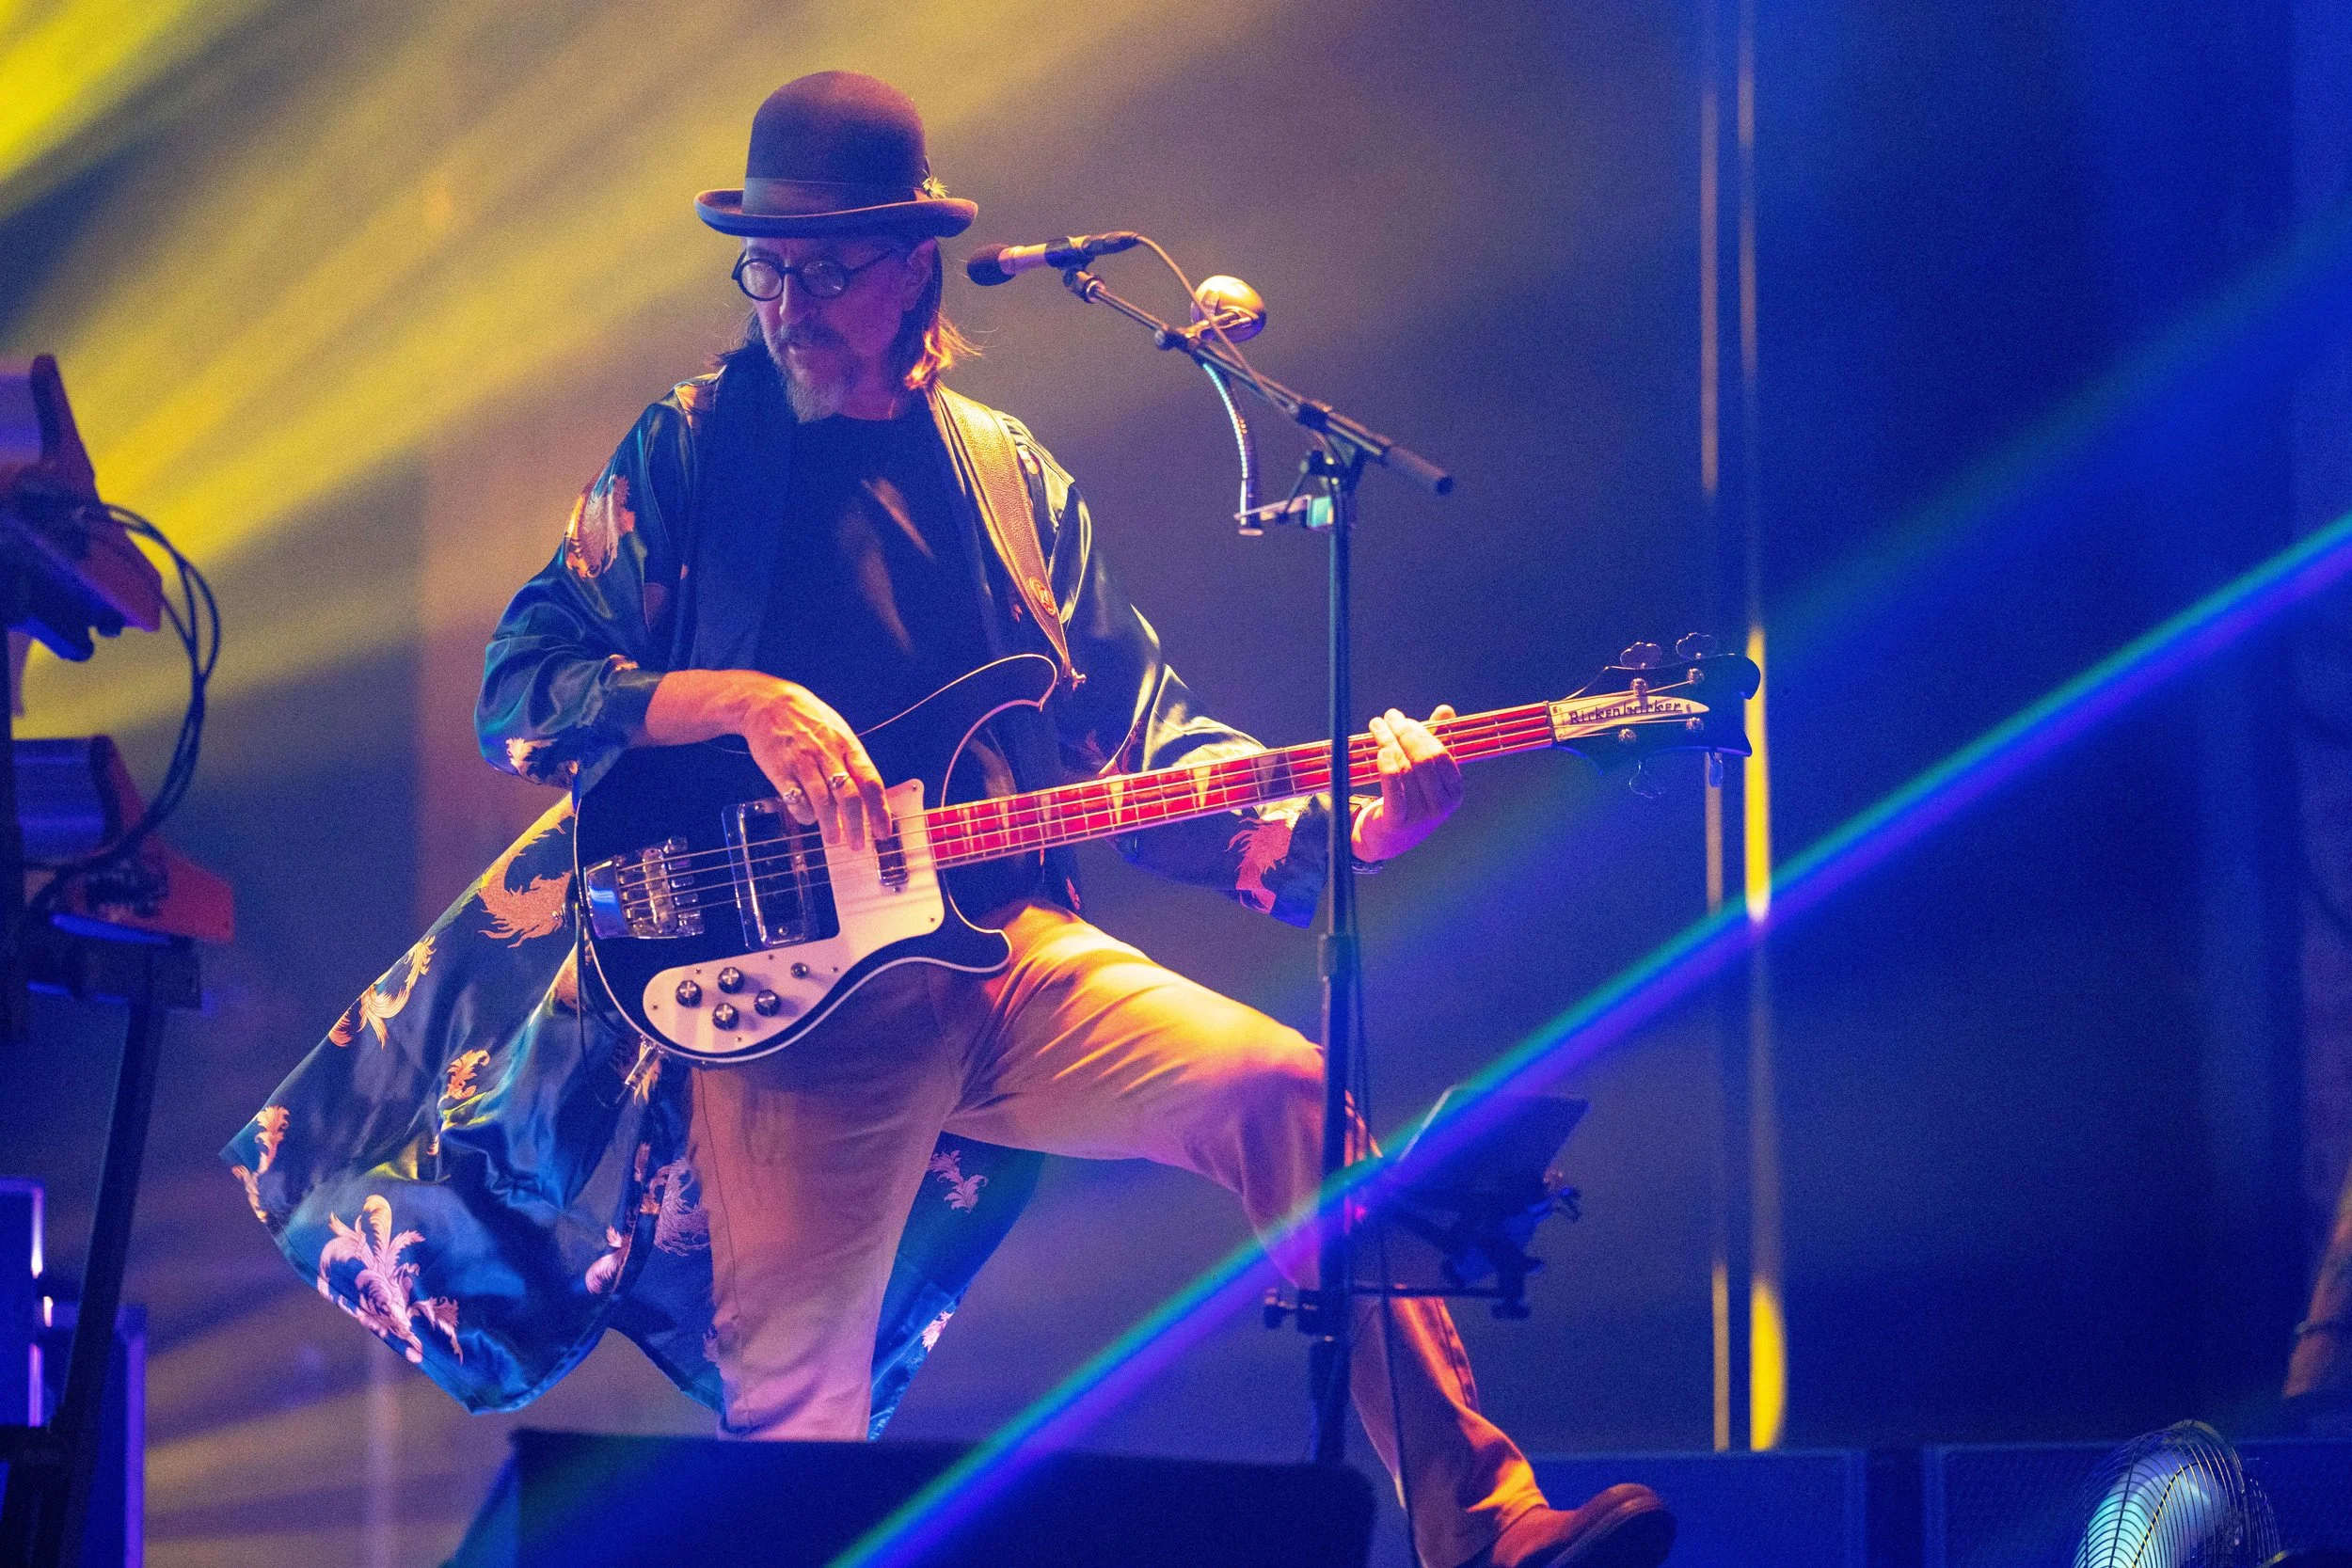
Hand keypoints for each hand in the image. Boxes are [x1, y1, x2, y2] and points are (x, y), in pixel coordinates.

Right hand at [643, 670, 889, 848]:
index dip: (879, 809)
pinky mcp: (780, 768)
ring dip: (830, 825)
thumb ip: (852, 760)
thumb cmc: (806, 718)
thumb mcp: (837, 731)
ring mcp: (803, 761)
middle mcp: (827, 753)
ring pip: (822, 800)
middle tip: (859, 846)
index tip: (884, 831)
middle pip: (849, 795)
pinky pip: (795, 797)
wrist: (766, 702)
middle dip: (857, 825)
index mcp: (847, 744)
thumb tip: (869, 793)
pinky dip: (803, 813)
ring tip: (834, 840)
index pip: (870, 781)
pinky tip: (807, 819)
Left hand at [1352, 705, 1462, 863]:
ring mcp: (1421, 816)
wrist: (1387, 839)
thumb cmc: (1409, 798)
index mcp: (1454, 791)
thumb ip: (1435, 741)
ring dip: (1388, 742)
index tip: (1404, 720)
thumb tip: (1446, 710)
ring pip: (1405, 770)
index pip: (1440, 754)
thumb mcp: (1425, 773)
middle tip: (1389, 717)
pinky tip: (1381, 751)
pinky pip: (1393, 791)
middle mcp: (1441, 805)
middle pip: (1423, 760)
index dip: (1422, 733)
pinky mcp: (1398, 823)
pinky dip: (1387, 768)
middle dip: (1405, 733)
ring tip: (1376, 726)